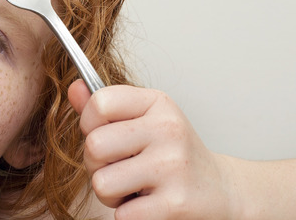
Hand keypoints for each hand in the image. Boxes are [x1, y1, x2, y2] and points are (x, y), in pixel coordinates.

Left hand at [68, 80, 238, 219]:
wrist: (222, 191)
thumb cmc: (175, 155)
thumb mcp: (146, 121)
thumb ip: (107, 108)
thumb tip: (74, 88)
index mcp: (158, 104)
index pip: (100, 102)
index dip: (90, 124)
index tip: (106, 136)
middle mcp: (168, 130)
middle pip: (94, 145)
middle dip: (97, 165)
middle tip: (120, 168)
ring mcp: (173, 166)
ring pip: (102, 183)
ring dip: (111, 194)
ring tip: (134, 188)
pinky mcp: (175, 204)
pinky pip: (121, 214)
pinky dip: (129, 215)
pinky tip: (148, 205)